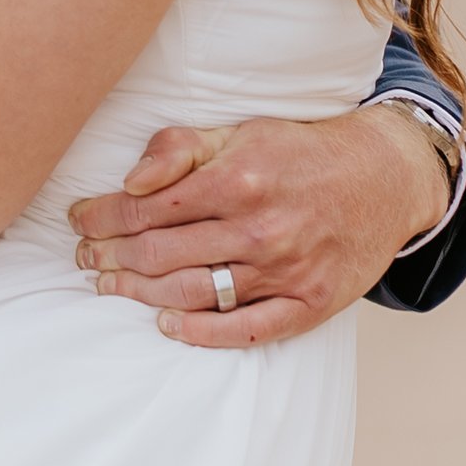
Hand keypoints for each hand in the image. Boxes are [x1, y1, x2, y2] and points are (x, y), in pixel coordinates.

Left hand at [68, 104, 455, 346]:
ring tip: (110, 286)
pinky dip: (200, 333)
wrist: (384, 177)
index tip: (80, 221)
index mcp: (239, 178)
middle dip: (110, 257)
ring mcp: (286, 270)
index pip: (146, 208)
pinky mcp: (309, 303)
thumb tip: (131, 182)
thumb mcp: (241, 131)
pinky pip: (245, 330)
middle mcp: (260, 228)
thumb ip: (180, 147)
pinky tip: (166, 323)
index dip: (102, 218)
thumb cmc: (300, 152)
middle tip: (85, 257)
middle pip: (160, 254)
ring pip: (192, 293)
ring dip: (140, 293)